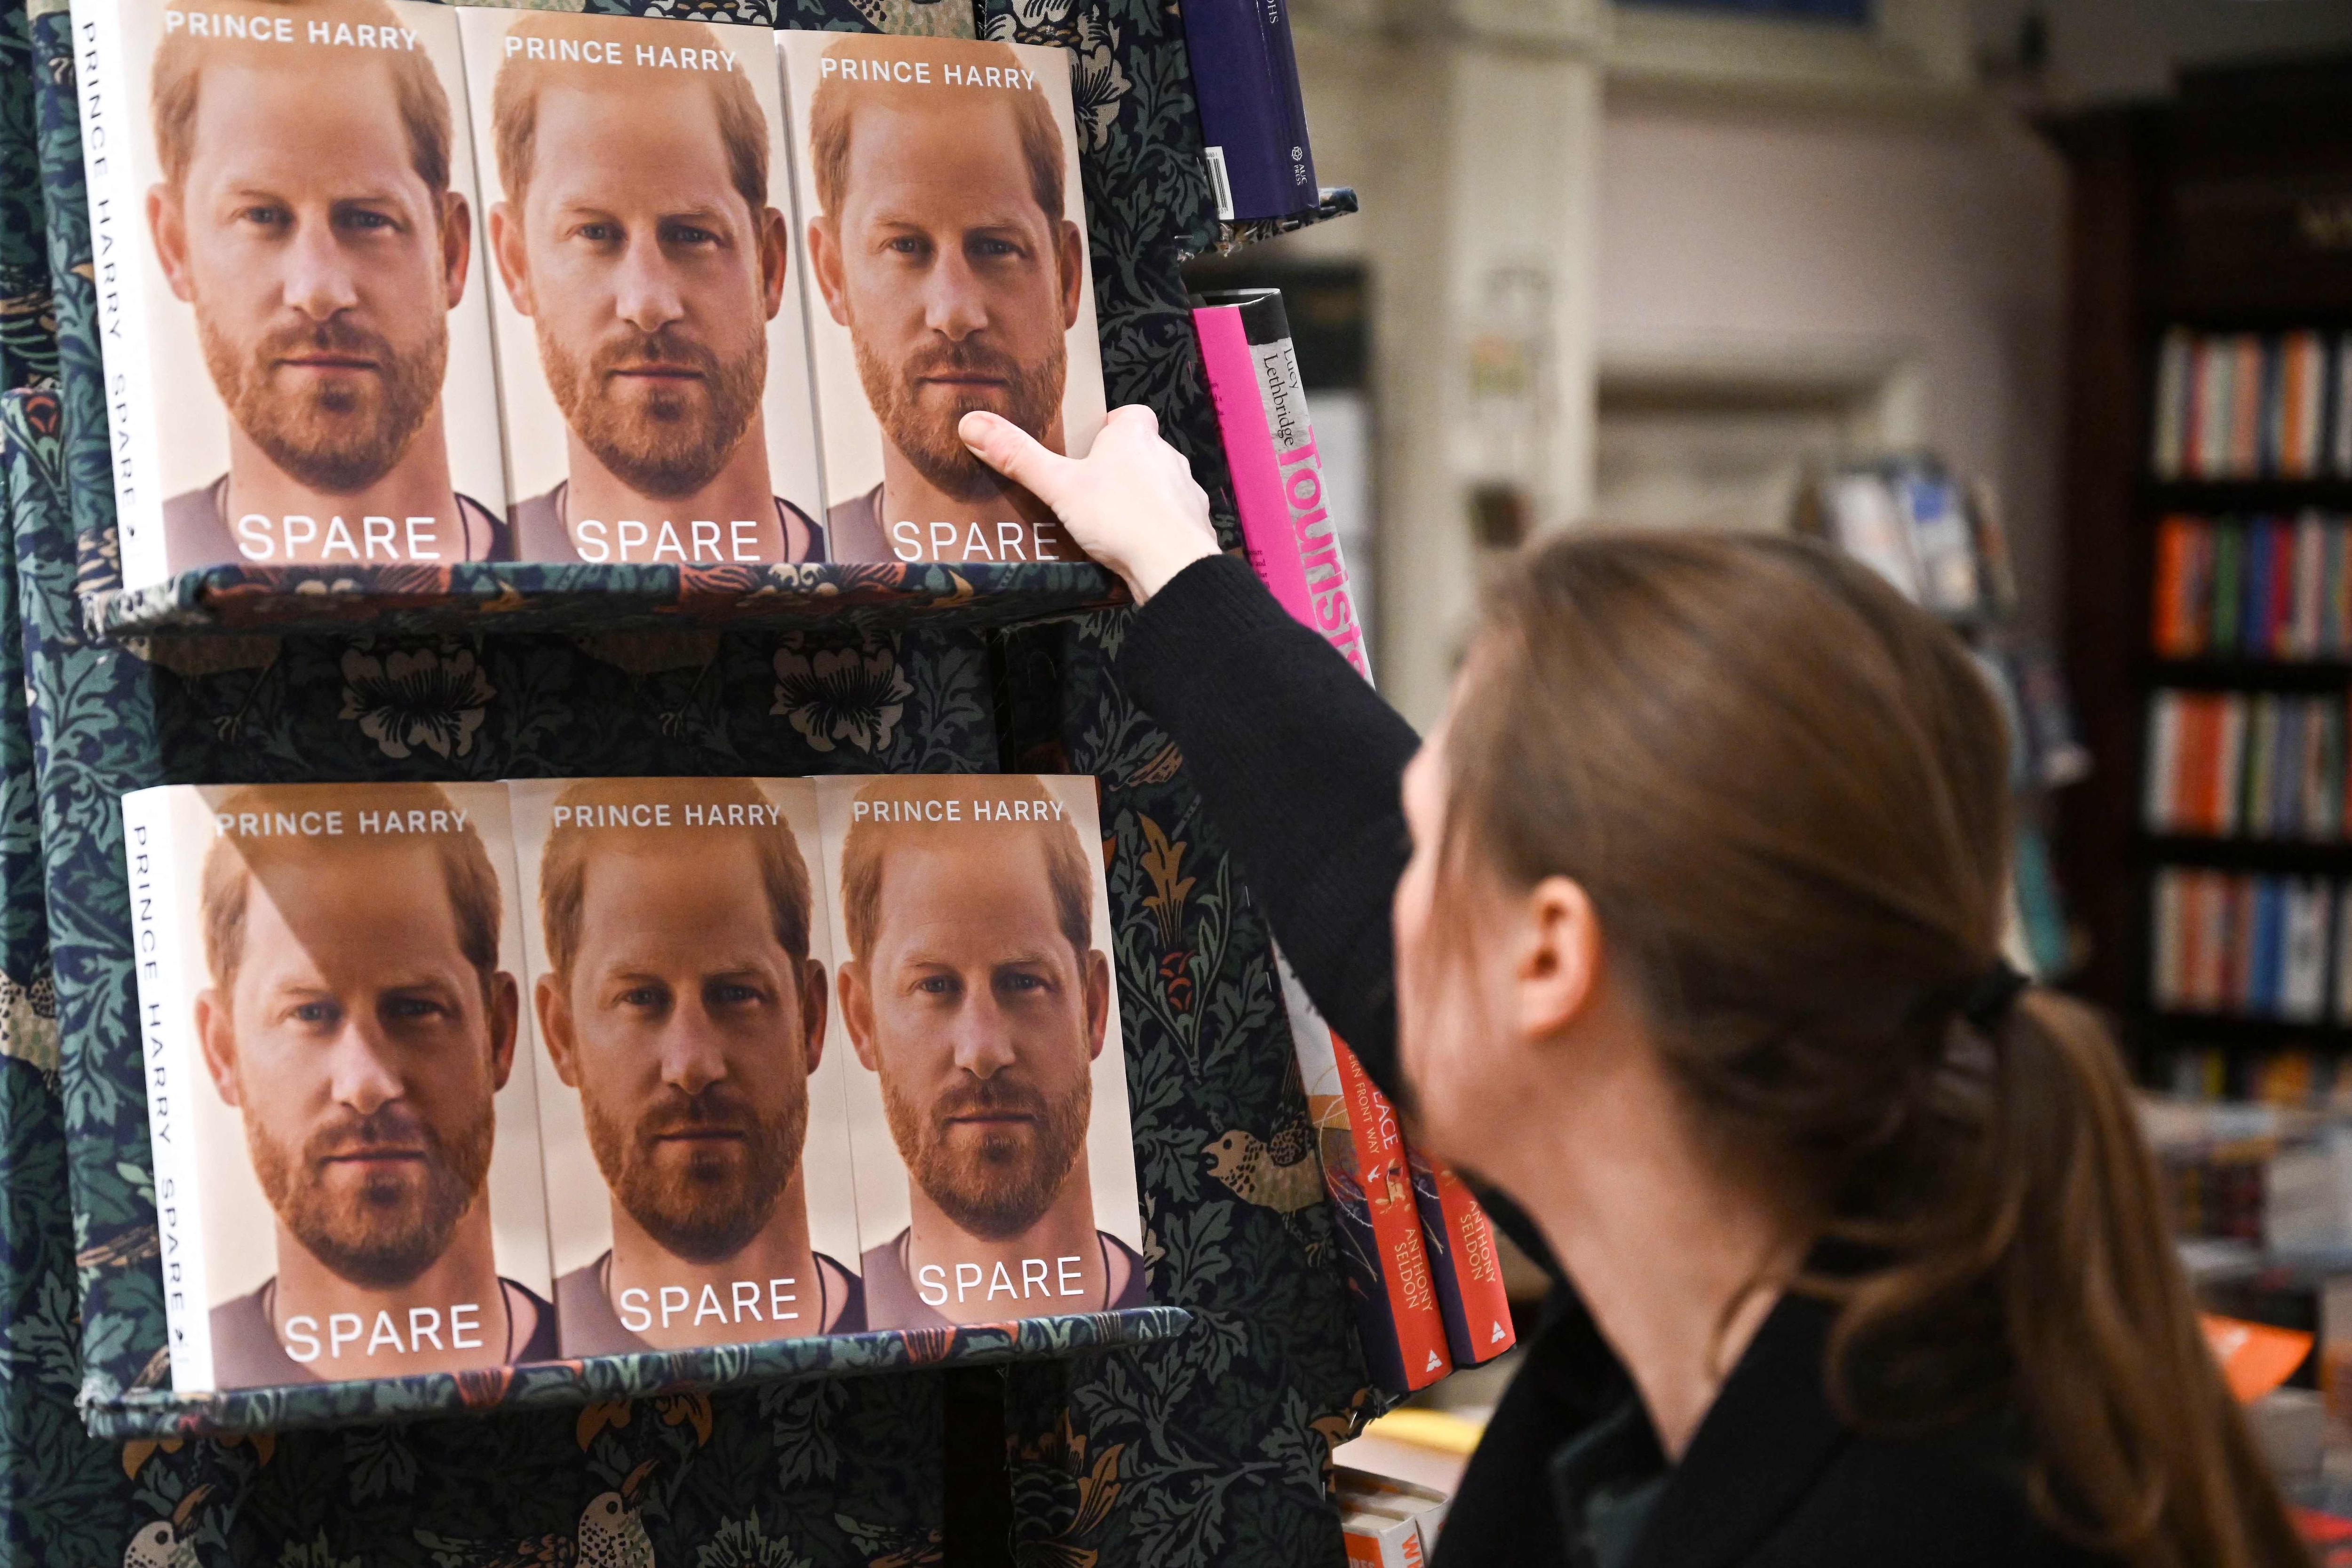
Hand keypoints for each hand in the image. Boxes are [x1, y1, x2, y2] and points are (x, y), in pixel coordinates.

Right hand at [959, 405, 1220, 602]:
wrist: (1174, 567)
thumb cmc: (1119, 517)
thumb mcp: (1059, 486)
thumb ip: (1018, 457)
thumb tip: (972, 423)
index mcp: (1136, 434)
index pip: (1129, 414)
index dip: (1109, 427)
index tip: (1088, 448)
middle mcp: (1167, 455)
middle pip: (1140, 451)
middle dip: (1117, 467)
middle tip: (1085, 490)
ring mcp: (1185, 491)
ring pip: (1156, 486)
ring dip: (1137, 499)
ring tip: (1105, 524)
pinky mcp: (1194, 526)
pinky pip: (1170, 520)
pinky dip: (1154, 529)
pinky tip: (1133, 548)